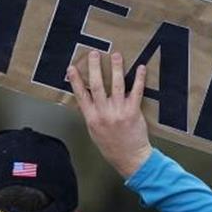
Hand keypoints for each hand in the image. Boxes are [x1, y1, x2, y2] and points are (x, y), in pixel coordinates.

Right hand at [67, 51, 151, 177]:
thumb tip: (85, 100)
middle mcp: (104, 113)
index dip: (76, 81)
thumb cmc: (111, 146)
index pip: (81, 95)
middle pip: (98, 86)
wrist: (130, 158)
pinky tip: (140, 68)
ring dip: (116, 68)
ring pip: (117, 85)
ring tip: (116, 55)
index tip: (72, 68)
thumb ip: (90, 115)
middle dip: (95, 68)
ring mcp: (119, 111)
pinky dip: (139, 79)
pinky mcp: (133, 111)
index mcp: (92, 118)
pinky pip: (136, 91)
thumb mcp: (94, 132)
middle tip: (93, 54)